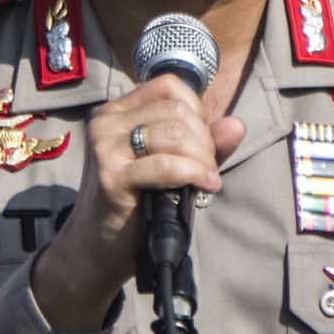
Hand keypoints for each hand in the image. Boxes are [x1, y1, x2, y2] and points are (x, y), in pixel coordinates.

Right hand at [32, 78, 245, 330]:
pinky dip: (194, 174)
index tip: (201, 142)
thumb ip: (203, 143)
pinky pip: (166, 165)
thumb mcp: (169, 165)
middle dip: (204, 140)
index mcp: (117, 111)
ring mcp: (106, 147)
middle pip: (177, 110)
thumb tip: (237, 126)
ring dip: (202, 158)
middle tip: (207, 168)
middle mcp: (107, 122)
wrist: (96, 248)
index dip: (196, 110)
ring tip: (205, 179)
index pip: (168, 86)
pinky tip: (206, 186)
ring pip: (174, 134)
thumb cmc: (135, 203)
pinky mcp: (112, 177)